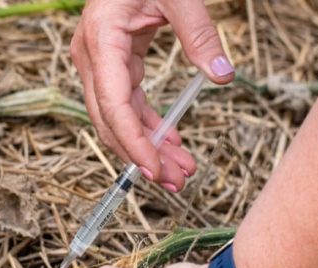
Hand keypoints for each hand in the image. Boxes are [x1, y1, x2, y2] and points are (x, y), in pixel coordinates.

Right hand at [70, 0, 234, 191]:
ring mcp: (100, 60)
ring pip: (120, 117)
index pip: (113, 103)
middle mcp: (93, 53)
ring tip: (182, 171)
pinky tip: (172, 142)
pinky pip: (128, 103)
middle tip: (177, 182)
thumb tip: (224, 77)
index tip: (154, 169)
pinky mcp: (114, 62)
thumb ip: (201, 35)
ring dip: (149, 146)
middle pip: (112, 119)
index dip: (132, 141)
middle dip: (143, 155)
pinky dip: (150, 125)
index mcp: (102, 36)